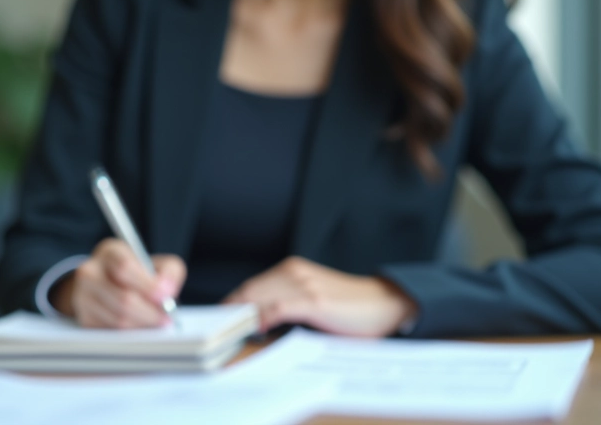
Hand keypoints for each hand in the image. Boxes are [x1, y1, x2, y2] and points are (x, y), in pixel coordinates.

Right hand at [50, 238, 185, 328]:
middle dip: (150, 312)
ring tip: (156, 323)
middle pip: (122, 298)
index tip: (164, 297)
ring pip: (117, 319)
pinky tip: (140, 326)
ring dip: (142, 325)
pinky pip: (111, 332)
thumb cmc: (140, 274)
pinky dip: (130, 334)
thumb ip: (169, 273)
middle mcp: (90, 271)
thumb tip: (166, 291)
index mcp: (110, 252)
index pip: (124, 267)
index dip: (147, 285)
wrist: (112, 285)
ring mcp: (82, 296)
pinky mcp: (84, 318)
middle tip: (166, 318)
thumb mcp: (158, 264)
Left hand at [223, 256, 416, 336]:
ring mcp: (304, 285)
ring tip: (228, 331)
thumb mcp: (312, 298)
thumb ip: (286, 303)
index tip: (218, 320)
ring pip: (259, 298)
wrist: (384, 303)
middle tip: (216, 329)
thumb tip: (256, 322)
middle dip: (230, 310)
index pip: (251, 286)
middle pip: (249, 291)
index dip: (231, 303)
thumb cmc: (349, 306)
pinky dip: (262, 318)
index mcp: (292, 269)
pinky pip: (278, 308)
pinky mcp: (315, 301)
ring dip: (241, 315)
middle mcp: (295, 272)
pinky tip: (255, 328)